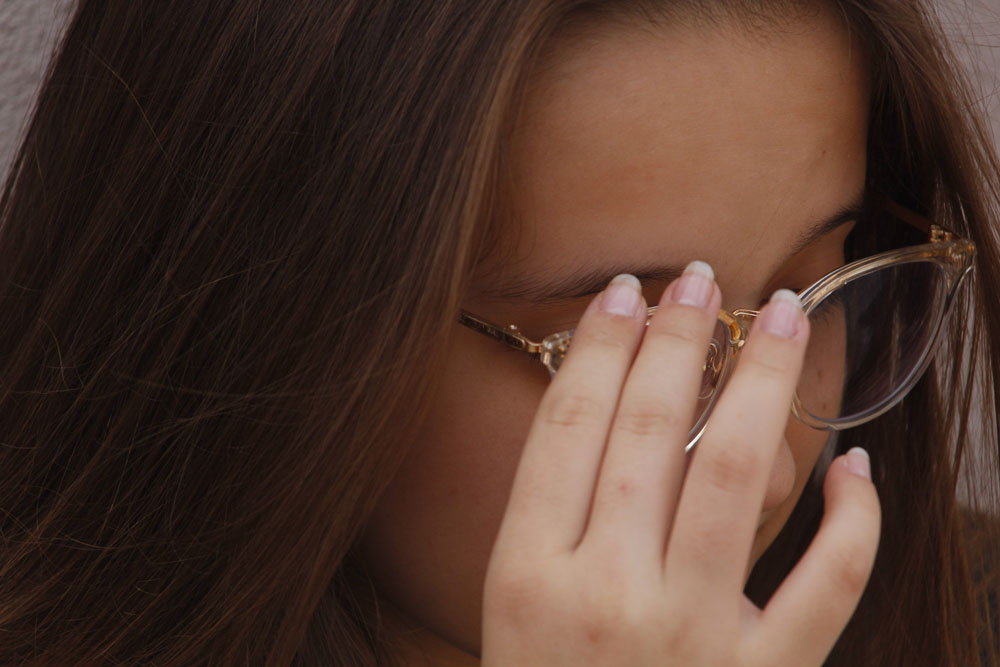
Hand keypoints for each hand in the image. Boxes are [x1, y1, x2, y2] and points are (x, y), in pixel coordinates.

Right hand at [481, 266, 880, 665]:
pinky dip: (851, 527)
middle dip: (679, 340)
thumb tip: (606, 408)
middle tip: (702, 276)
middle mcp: (607, 595)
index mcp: (528, 574)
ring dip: (763, 387)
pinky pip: (823, 589)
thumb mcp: (512, 610)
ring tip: (781, 318)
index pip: (569, 428)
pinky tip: (853, 470)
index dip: (601, 348)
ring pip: (734, 479)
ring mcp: (691, 637)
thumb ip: (550, 518)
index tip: (628, 291)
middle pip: (648, 434)